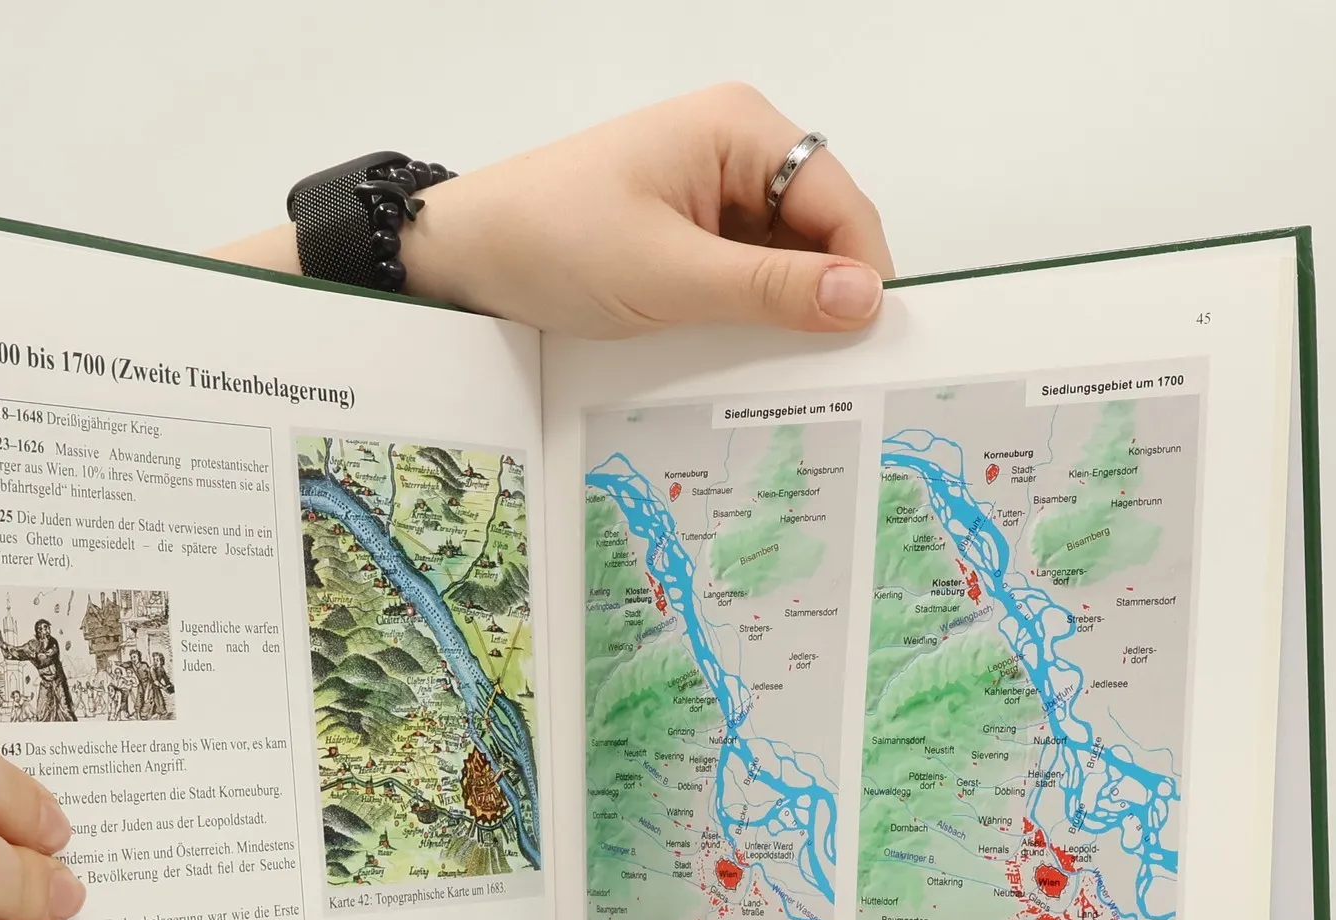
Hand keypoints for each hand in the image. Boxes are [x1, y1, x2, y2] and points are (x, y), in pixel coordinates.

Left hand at [401, 83, 894, 336]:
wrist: (465, 256)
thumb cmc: (552, 243)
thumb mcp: (669, 275)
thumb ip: (771, 289)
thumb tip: (864, 300)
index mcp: (740, 129)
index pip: (840, 201)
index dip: (863, 272)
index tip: (870, 347)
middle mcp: (736, 150)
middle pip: (819, 230)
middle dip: (824, 295)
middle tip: (829, 374)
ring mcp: (711, 193)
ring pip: (784, 260)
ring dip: (784, 312)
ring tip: (780, 371)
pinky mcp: (688, 233)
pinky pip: (745, 276)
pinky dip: (749, 315)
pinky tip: (741, 354)